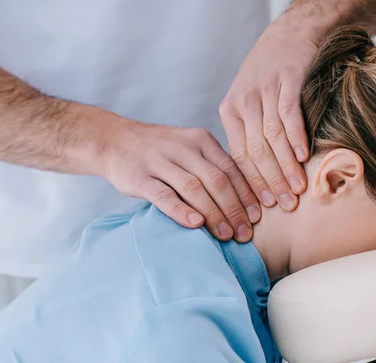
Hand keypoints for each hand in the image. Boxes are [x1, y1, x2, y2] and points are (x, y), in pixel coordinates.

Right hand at [101, 120, 259, 241]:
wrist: (115, 140)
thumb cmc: (163, 152)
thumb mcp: (191, 148)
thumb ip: (214, 167)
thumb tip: (248, 199)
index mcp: (201, 140)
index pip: (231, 168)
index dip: (247, 193)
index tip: (260, 216)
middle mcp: (183, 147)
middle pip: (216, 180)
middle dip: (234, 208)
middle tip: (246, 233)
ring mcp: (159, 161)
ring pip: (193, 188)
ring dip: (213, 214)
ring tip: (227, 235)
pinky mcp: (139, 177)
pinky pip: (163, 195)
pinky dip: (181, 211)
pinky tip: (195, 225)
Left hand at [220, 19, 318, 210]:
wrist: (289, 35)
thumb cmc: (269, 76)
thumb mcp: (249, 101)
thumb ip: (250, 133)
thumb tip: (258, 176)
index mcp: (230, 111)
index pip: (239, 156)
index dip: (252, 184)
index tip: (264, 206)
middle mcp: (243, 101)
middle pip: (256, 151)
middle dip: (270, 181)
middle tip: (284, 206)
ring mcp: (265, 90)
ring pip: (272, 137)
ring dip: (286, 166)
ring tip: (297, 189)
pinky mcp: (287, 80)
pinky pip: (289, 114)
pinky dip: (296, 137)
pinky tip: (304, 157)